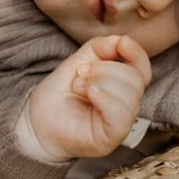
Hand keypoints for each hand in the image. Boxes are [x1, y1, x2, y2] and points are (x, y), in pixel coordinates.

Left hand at [24, 34, 152, 160]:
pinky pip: (120, 115)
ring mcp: (120, 124)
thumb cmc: (58, 96)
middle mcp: (125, 106)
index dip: (137, 53)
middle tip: (81, 73)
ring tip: (77, 86)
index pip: (142, 69)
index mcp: (121, 87)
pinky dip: (105, 98)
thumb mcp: (78, 62)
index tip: (121, 43)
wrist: (36, 122)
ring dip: (100, 82)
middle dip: (106, 68)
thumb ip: (99, 48)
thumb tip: (120, 40)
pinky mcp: (110, 138)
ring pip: (129, 96)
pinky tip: (88, 93)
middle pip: (135, 79)